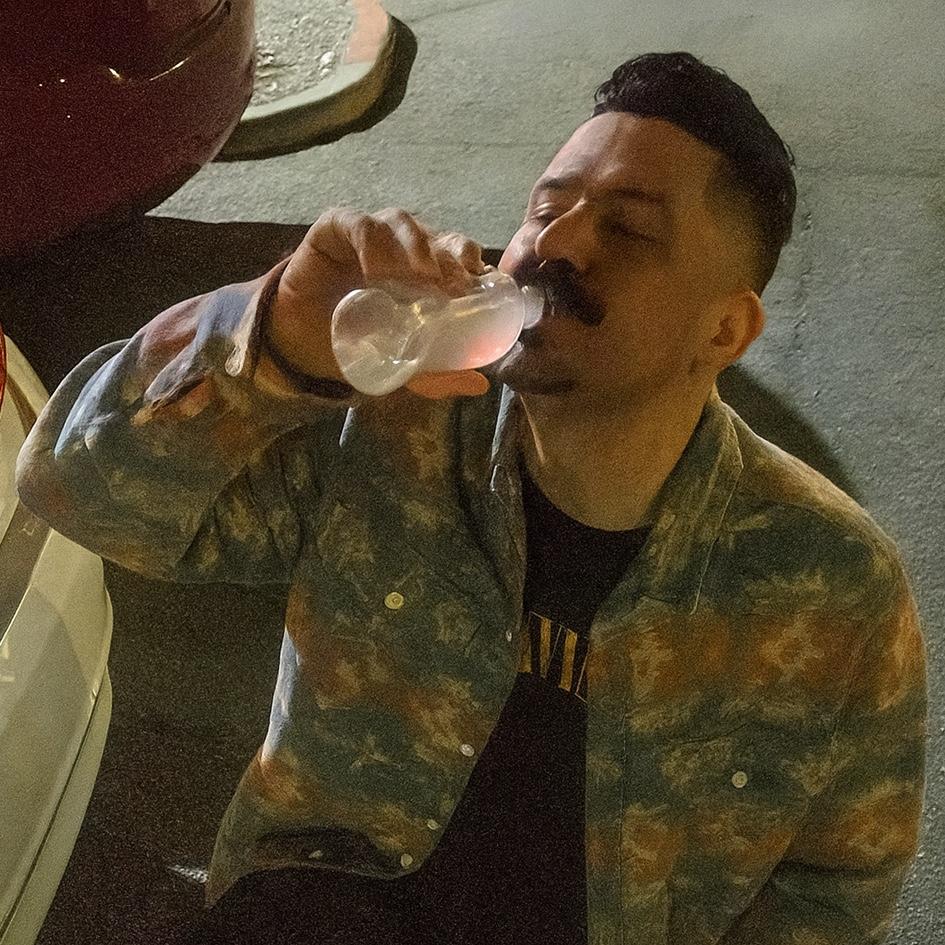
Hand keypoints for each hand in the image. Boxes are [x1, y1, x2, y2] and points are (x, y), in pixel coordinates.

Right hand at [266, 207, 491, 398]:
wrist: (302, 347)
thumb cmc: (357, 346)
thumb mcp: (402, 367)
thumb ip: (437, 373)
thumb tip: (481, 384)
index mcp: (427, 271)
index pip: (459, 253)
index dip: (470, 262)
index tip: (477, 285)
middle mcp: (403, 247)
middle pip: (436, 235)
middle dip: (448, 255)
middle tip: (451, 284)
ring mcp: (370, 235)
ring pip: (401, 222)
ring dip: (414, 246)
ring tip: (417, 277)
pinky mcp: (334, 230)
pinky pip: (357, 223)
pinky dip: (370, 241)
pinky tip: (374, 269)